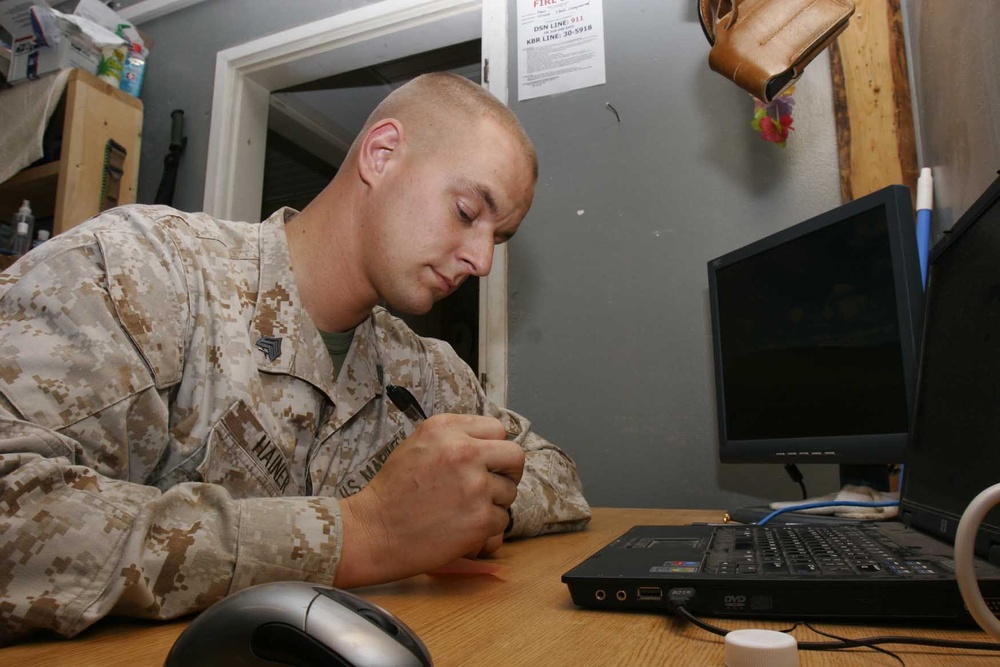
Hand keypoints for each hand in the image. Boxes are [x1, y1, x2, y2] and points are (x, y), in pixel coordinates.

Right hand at [334, 413, 522, 586]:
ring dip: (494, 503)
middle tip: (494, 485)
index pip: (497, 429)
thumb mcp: (418, 445)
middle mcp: (464, 452)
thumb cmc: (392, 491)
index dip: (495, 448)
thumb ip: (453, 438)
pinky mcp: (481, 518)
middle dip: (509, 472)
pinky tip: (462, 527)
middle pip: (515, 456)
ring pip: (509, 492)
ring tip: (465, 509)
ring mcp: (475, 486)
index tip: (489, 462)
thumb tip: (489, 445)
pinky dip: (486, 528)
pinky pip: (502, 520)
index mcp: (446, 429)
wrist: (374, 530)